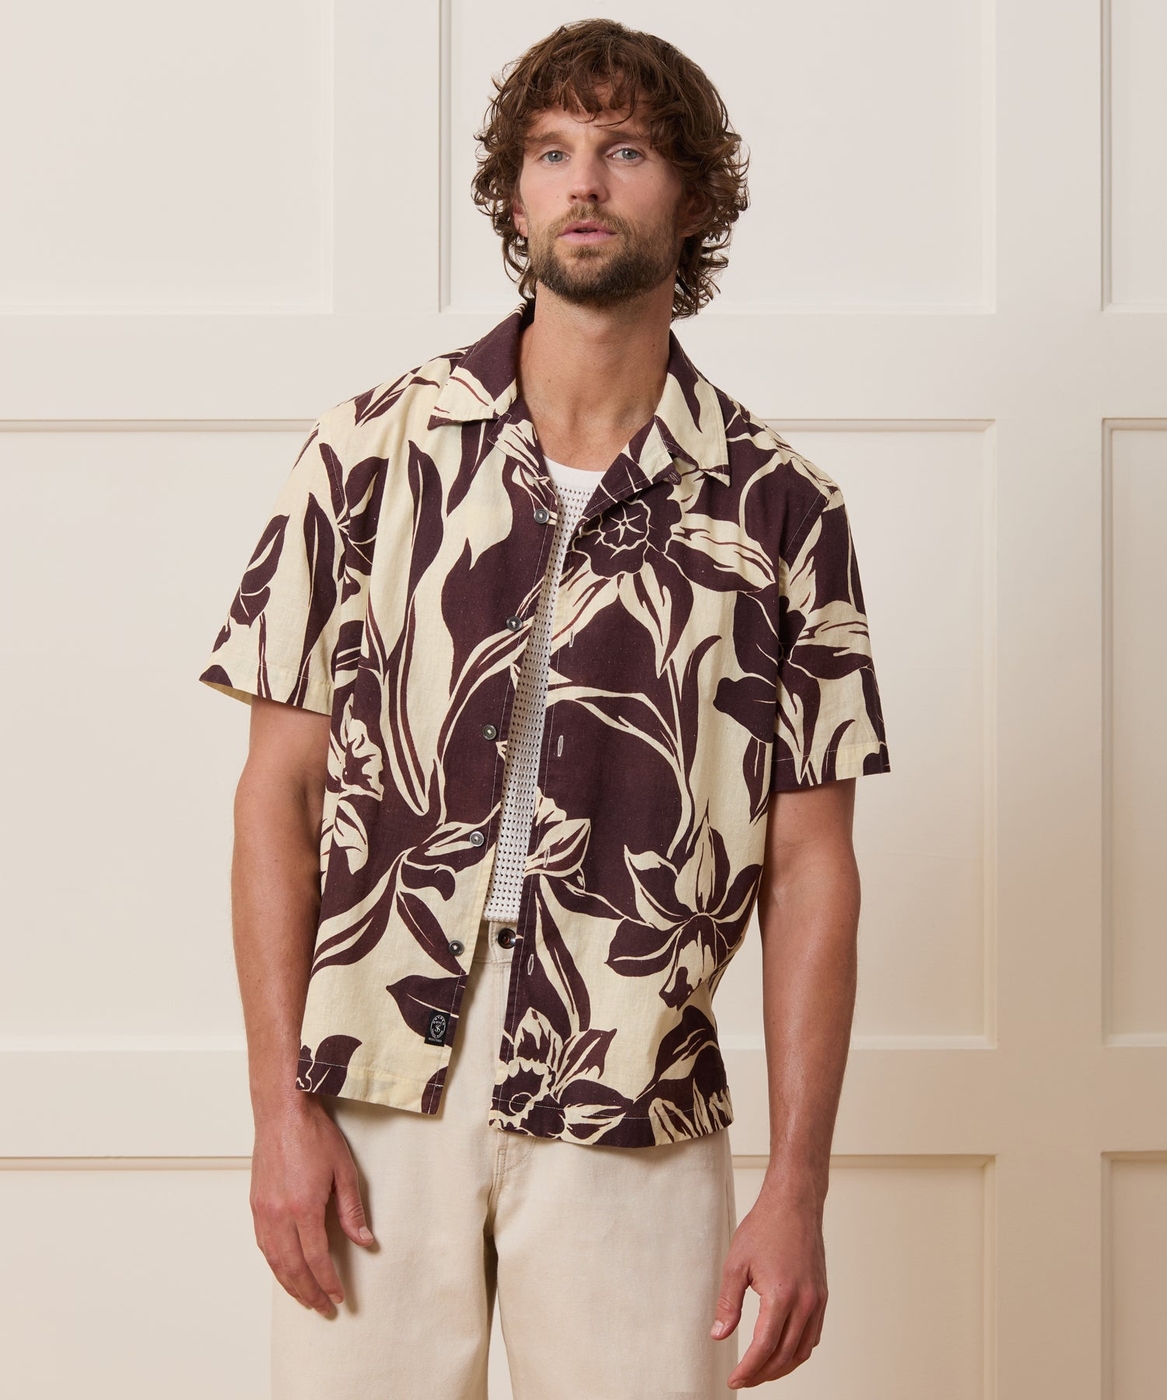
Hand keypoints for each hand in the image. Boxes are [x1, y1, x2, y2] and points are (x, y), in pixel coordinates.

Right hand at [249, 1094, 375, 1315]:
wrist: (282, 1111)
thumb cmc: (314, 1135)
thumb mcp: (344, 1170)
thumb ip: (352, 1210)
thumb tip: (364, 1241)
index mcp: (303, 1207)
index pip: (316, 1258)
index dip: (328, 1281)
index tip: (338, 1296)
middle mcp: (279, 1214)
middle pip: (293, 1267)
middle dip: (309, 1292)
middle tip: (323, 1308)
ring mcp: (263, 1210)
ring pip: (274, 1261)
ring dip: (289, 1284)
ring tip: (305, 1298)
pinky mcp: (255, 1204)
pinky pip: (264, 1245)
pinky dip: (274, 1265)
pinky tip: (284, 1271)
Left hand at [709, 1185, 826, 1387]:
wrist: (794, 1204)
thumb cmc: (765, 1227)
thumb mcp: (736, 1263)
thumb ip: (728, 1303)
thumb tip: (719, 1334)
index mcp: (781, 1295)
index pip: (764, 1348)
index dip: (748, 1370)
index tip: (734, 1379)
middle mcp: (805, 1303)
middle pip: (784, 1356)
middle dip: (763, 1374)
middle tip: (744, 1379)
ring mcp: (817, 1301)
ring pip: (802, 1351)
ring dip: (782, 1367)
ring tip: (761, 1372)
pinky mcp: (822, 1296)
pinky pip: (813, 1336)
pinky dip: (797, 1351)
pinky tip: (782, 1351)